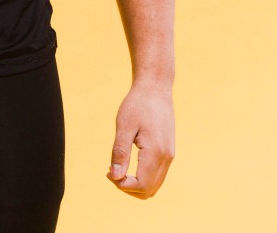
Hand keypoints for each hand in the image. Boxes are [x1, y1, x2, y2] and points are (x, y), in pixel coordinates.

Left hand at [107, 82, 174, 197]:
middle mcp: (166, 157)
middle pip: (148, 190)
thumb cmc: (137, 104)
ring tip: (119, 169)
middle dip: (128, 187)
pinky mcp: (169, 151)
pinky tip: (130, 165)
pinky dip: (144, 178)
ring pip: (155, 185)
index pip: (141, 184)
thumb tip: (115, 177)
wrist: (156, 88)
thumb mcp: (124, 125)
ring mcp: (170, 155)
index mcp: (155, 152)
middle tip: (111, 172)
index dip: (122, 185)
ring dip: (136, 185)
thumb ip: (120, 152)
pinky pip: (158, 175)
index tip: (108, 172)